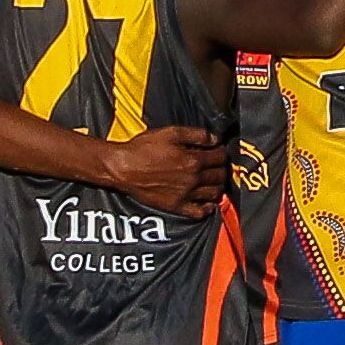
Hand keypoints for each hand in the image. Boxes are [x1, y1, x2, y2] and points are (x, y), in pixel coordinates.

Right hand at [99, 126, 221, 218]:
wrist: (124, 168)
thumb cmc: (144, 148)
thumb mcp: (171, 133)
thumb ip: (197, 135)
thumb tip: (215, 139)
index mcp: (193, 160)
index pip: (220, 157)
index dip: (221, 152)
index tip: (218, 150)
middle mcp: (193, 179)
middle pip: (220, 176)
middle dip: (221, 168)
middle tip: (216, 165)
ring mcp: (186, 195)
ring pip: (214, 194)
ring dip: (218, 186)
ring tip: (213, 180)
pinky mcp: (177, 206)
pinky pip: (200, 212)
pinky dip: (208, 208)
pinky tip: (206, 201)